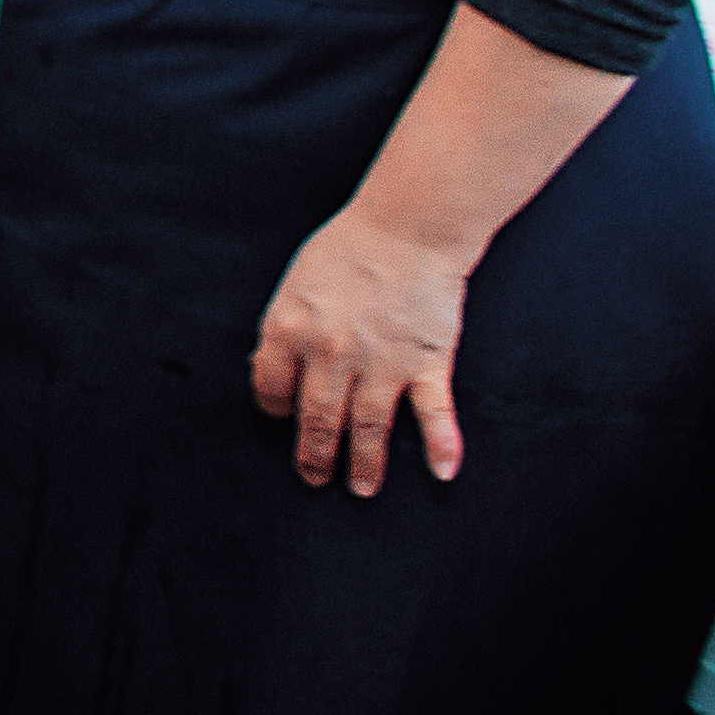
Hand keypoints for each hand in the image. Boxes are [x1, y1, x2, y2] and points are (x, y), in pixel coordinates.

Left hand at [252, 205, 474, 492]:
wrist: (409, 226)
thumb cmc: (350, 247)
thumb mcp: (297, 284)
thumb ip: (286, 327)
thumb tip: (275, 366)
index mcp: (288, 330)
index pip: (271, 389)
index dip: (275, 409)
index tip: (282, 419)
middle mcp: (329, 354)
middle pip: (317, 419)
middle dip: (314, 455)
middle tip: (314, 478)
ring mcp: (379, 363)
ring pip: (367, 427)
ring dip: (364, 463)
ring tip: (361, 488)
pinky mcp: (424, 362)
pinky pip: (432, 413)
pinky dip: (441, 444)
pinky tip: (443, 472)